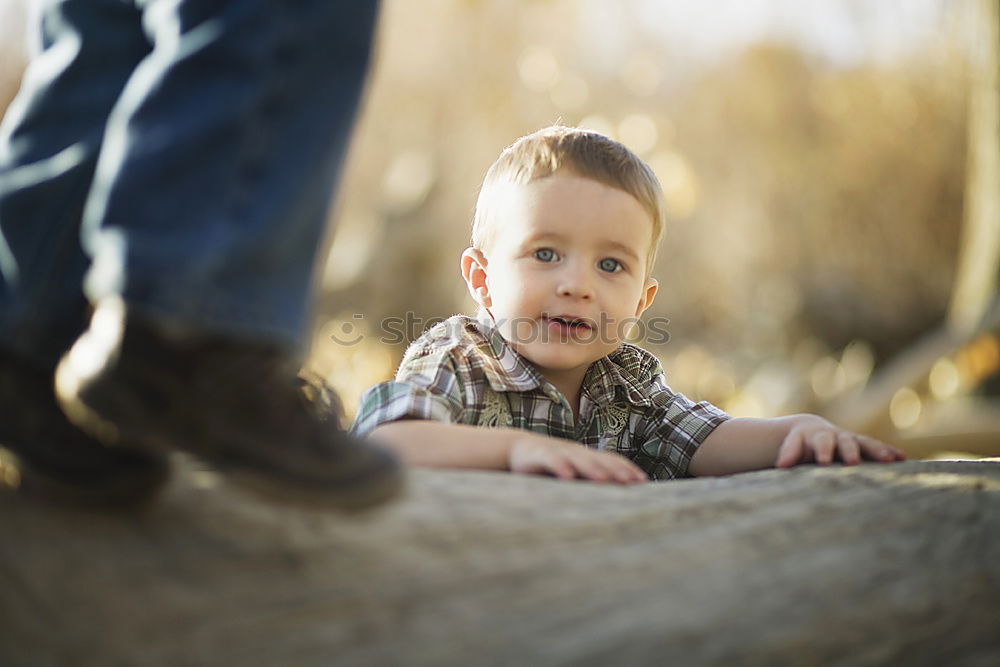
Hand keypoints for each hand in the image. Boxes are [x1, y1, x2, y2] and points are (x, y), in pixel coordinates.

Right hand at [509, 434, 647, 483]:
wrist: (516, 449)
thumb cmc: (549, 466)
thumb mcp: (572, 472)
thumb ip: (588, 482)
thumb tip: (614, 503)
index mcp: (585, 456)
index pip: (611, 459)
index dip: (626, 468)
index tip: (642, 481)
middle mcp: (575, 452)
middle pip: (599, 459)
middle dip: (616, 470)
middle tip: (630, 482)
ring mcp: (559, 452)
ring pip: (579, 458)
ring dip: (592, 469)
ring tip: (604, 480)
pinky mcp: (540, 455)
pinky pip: (553, 461)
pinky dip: (561, 467)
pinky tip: (568, 477)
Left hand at [775, 415, 905, 467]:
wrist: (810, 431)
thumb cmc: (798, 445)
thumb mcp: (791, 448)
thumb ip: (788, 454)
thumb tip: (781, 467)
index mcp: (816, 436)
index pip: (819, 442)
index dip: (822, 450)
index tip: (823, 461)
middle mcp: (836, 435)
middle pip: (844, 441)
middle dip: (849, 451)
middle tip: (853, 462)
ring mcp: (851, 440)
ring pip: (865, 443)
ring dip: (877, 451)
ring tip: (890, 460)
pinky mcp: (863, 446)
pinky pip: (878, 449)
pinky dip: (889, 452)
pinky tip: (903, 459)